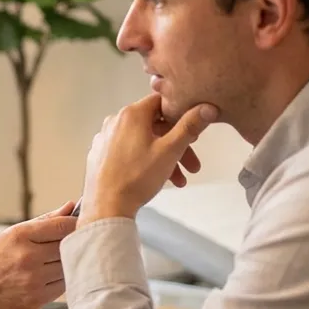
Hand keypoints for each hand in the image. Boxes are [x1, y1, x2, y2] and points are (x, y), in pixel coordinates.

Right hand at [0, 202, 77, 308]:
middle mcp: (28, 257)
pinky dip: (61, 280)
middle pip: (69, 246)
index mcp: (21, 236)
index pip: (63, 226)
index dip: (76, 224)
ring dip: (67, 263)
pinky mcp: (38, 298)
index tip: (79, 224)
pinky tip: (49, 276)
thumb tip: (70, 207)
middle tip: (68, 242)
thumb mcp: (13, 234)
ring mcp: (34, 280)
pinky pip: (63, 285)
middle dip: (72, 243)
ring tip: (53, 261)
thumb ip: (45, 221)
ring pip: (68, 266)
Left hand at [79, 93, 216, 223]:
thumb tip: (208, 107)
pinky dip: (146, 161)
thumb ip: (189, 127)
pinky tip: (157, 178)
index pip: (162, 102)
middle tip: (192, 165)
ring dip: (165, 158)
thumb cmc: (137, 177)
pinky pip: (129, 151)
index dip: (181, 114)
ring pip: (143, 141)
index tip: (193, 132)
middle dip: (178, 145)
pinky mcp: (101, 154)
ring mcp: (106, 138)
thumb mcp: (170, 151)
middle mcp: (115, 121)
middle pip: (154, 126)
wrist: (106, 207)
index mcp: (131, 114)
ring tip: (180, 180)